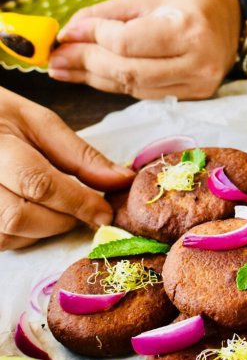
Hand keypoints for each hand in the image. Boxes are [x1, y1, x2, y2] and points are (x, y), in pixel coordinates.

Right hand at [0, 88, 133, 249]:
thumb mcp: (40, 122)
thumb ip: (81, 156)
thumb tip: (123, 181)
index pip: (38, 182)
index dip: (78, 203)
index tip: (105, 213)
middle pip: (19, 217)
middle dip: (62, 220)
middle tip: (83, 210)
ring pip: (5, 236)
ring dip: (42, 231)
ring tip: (56, 209)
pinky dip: (22, 236)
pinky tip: (32, 215)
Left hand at [48, 0, 240, 99]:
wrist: (235, 18)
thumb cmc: (191, 1)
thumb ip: (108, 15)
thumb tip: (69, 33)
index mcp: (187, 29)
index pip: (127, 42)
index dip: (91, 39)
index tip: (65, 34)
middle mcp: (197, 62)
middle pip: (128, 71)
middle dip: (87, 64)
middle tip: (55, 60)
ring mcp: (199, 84)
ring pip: (136, 88)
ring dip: (98, 79)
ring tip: (69, 68)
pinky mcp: (197, 95)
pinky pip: (149, 94)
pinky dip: (120, 84)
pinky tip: (98, 75)